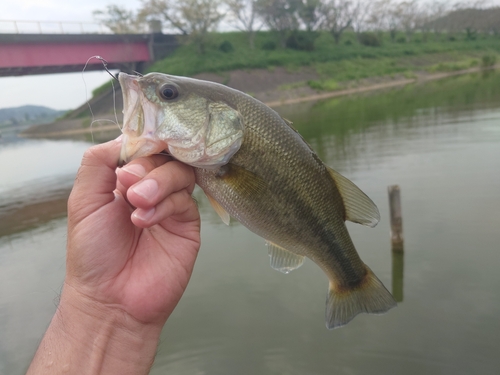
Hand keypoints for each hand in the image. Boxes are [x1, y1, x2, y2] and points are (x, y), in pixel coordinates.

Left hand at [65, 136, 200, 324]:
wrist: (110, 298)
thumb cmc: (93, 252)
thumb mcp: (83, 200)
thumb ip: (98, 162)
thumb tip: (127, 138)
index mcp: (126, 181)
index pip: (143, 148)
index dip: (142, 144)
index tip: (135, 151)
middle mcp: (151, 189)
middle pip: (165, 157)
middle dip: (147, 166)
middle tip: (127, 184)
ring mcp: (171, 206)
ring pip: (180, 173)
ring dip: (157, 183)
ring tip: (136, 204)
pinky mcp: (187, 224)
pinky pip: (185, 201)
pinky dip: (165, 205)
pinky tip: (145, 220)